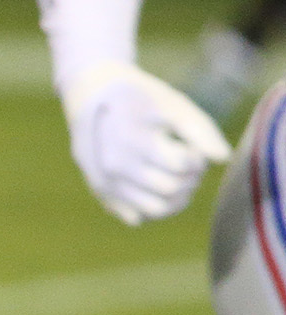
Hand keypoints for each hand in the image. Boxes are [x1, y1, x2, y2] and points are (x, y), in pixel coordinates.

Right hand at [64, 61, 230, 224]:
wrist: (91, 97)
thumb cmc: (141, 99)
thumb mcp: (172, 104)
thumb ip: (201, 129)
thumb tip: (222, 158)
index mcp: (134, 141)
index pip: (182, 165)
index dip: (196, 157)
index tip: (190, 146)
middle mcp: (116, 166)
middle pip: (172, 189)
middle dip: (189, 177)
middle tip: (186, 161)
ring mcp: (106, 183)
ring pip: (156, 210)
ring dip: (176, 197)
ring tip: (175, 176)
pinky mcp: (102, 194)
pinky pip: (138, 217)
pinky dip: (153, 206)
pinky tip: (155, 185)